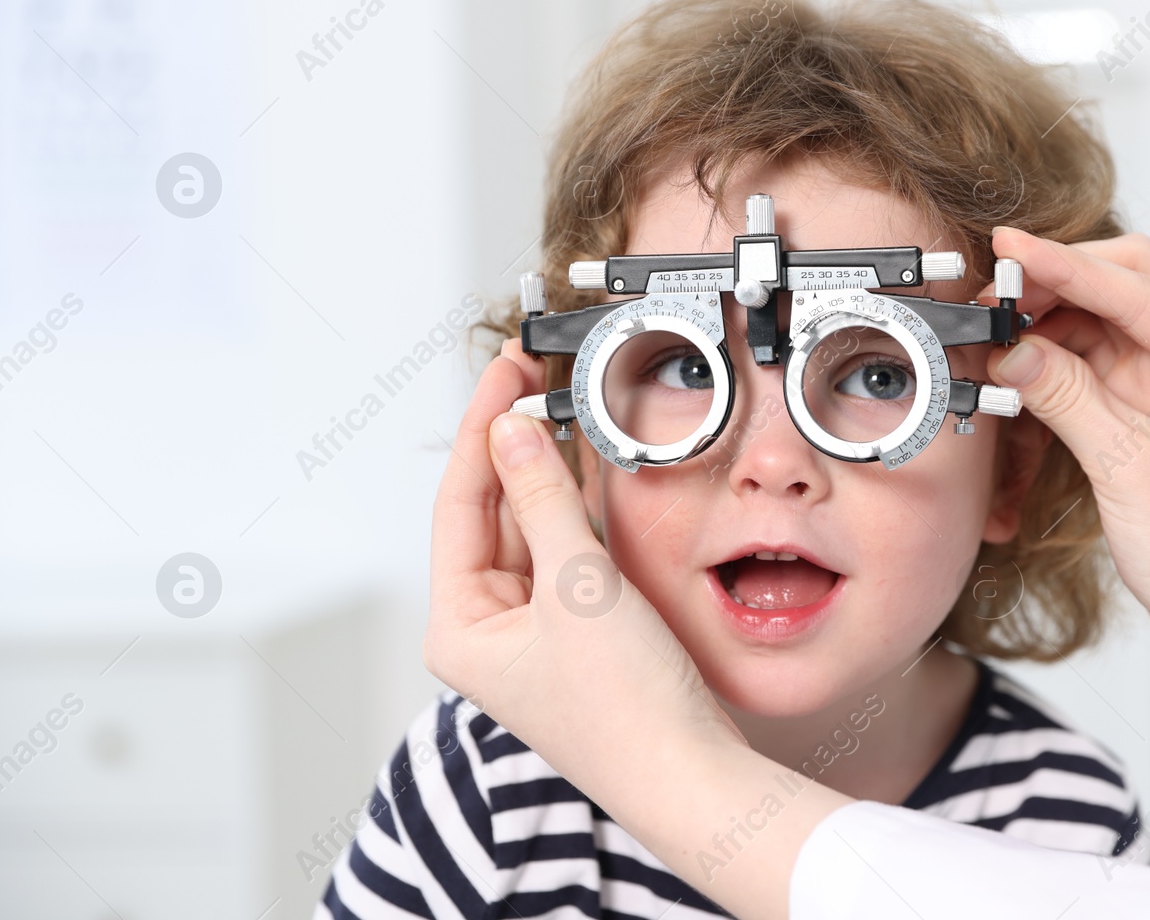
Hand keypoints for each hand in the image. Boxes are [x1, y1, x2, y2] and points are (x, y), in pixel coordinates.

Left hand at [423, 340, 847, 919]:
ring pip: (530, 529)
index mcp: (459, 627)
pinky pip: (564, 554)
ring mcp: (533, 632)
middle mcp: (487, 630)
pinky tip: (585, 472)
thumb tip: (510, 432)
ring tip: (558, 411)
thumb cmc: (625, 712)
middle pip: (490, 513)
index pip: (458, 503)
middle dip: (513, 448)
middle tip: (532, 381)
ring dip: (546, 476)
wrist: (690, 774)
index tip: (504, 376)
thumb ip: (542, 498)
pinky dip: (574, 511)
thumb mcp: (577, 585)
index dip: (482, 431)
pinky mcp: (577, 633)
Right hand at [978, 228, 1149, 746]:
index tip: (1009, 250)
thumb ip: (1067, 399)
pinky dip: (1048, 371)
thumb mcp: (1131, 472)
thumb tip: (1011, 350)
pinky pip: (1088, 369)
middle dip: (1054, 285)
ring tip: (991, 344)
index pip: (1136, 291)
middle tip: (991, 294)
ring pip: (1097, 325)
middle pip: (1122, 287)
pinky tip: (1014, 380)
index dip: (1065, 266)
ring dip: (1044, 329)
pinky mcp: (1148, 412)